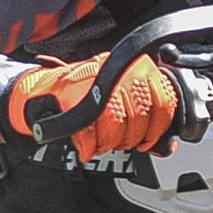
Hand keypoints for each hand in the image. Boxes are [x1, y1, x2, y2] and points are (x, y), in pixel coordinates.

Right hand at [2, 52, 184, 164]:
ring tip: (105, 140)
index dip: (158, 126)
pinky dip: (90, 145)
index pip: (163, 100)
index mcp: (136, 66)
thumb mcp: (124, 96)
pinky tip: (90, 145)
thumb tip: (168, 145)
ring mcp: (94, 84)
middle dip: (132, 137)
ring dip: (111, 142)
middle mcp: (117, 72)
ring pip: (117, 126)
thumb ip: (148, 116)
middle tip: (123, 141)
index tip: (150, 138)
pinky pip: (91, 133)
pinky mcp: (72, 101)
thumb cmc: (87, 95)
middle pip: (139, 118)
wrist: (45, 93)